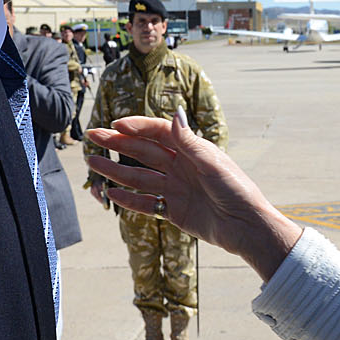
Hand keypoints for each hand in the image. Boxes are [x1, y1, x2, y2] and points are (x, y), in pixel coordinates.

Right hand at [85, 114, 303, 278]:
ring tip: (93, 162)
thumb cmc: (236, 190)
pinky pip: (147, 203)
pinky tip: (111, 193)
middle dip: (118, 144)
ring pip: (140, 176)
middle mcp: (181, 166)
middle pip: (143, 152)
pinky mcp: (175, 211)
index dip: (137, 127)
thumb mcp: (212, 163)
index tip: (115, 125)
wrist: (246, 227)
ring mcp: (176, 189)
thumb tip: (174, 112)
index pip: (158, 132)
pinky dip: (129, 200)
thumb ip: (189, 141)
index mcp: (192, 150)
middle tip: (92, 136)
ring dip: (116, 170)